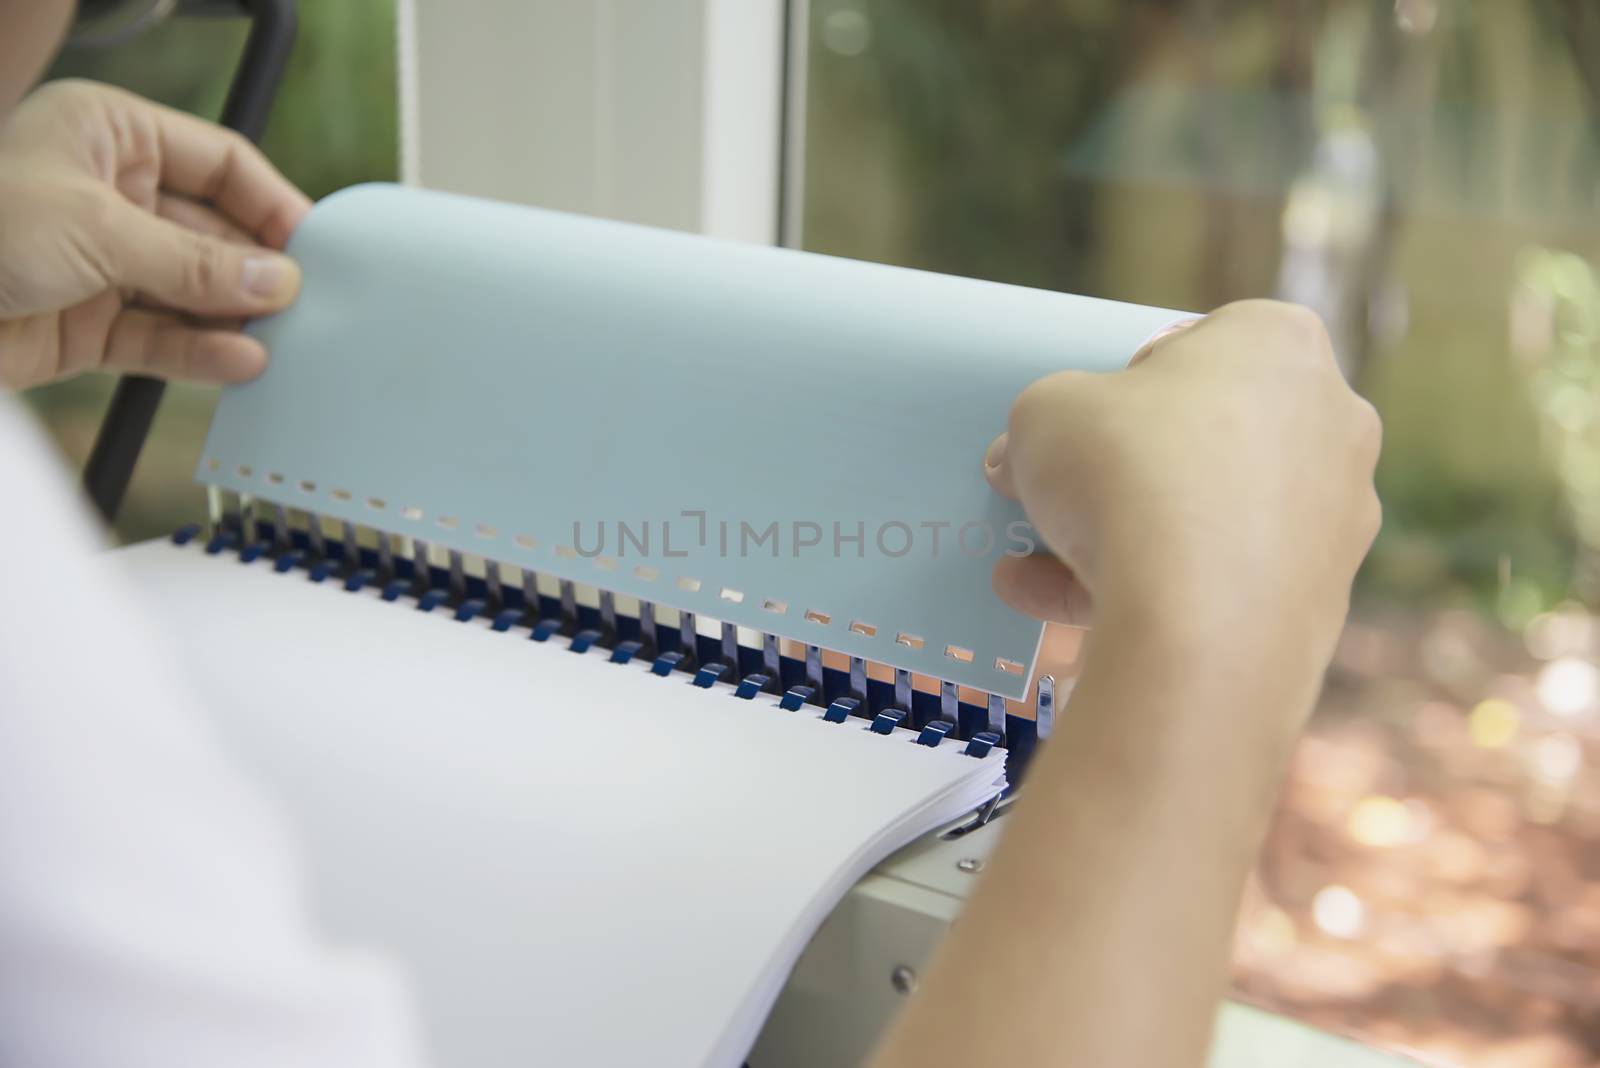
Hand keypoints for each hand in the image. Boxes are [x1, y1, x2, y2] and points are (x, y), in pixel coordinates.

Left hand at [0, 80, 310, 389]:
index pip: (221, 163)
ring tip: (285, 343)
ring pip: (193, 291)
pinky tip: (239, 364)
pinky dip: (200, 353)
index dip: (272, 204)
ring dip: (235, 319)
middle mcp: (110, 194)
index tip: (317, 248)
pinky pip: (161, 338)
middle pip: (214, 233)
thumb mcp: (97, 233)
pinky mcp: (89, 324)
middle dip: (258, 273)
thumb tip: (277, 281)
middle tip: (309, 308)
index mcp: (109, 136)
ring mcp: (102, 262)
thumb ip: (193, 263)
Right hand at [985, 299, 1380, 669]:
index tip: (1090, 418)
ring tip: (1032, 569)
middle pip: (1209, 438)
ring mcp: (1336, 517)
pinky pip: (1222, 584)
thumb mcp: (1044, 413)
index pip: (1201, 344)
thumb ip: (1038, 423)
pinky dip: (1150, 595)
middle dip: (1130, 470)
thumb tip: (1019, 461)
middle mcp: (1331, 421)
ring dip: (1123, 542)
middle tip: (1062, 494)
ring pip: (1211, 521)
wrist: (1201, 622)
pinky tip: (1059, 613)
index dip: (1134, 381)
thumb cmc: (1131, 476)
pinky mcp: (1321, 599)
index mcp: (1280, 342)